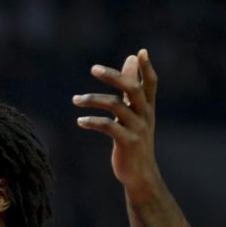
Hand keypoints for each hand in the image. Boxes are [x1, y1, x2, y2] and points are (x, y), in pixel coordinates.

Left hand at [73, 49, 161, 197]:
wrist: (140, 174)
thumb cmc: (134, 141)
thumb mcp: (134, 115)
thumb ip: (131, 90)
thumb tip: (131, 59)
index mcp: (147, 108)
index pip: (150, 84)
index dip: (146, 68)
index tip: (140, 52)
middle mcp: (145, 115)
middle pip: (133, 89)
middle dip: (114, 77)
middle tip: (93, 68)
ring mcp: (137, 128)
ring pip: (116, 106)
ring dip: (93, 100)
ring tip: (75, 100)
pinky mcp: (127, 142)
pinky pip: (108, 126)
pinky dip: (92, 122)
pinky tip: (80, 122)